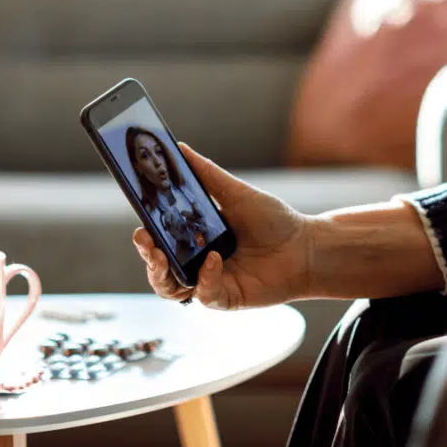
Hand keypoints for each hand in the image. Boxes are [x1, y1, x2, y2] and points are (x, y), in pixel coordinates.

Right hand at [133, 144, 310, 310]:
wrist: (306, 247)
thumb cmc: (274, 220)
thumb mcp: (237, 193)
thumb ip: (207, 174)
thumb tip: (180, 148)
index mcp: (198, 238)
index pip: (162, 240)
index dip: (147, 236)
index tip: (139, 224)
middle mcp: (199, 262)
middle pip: (159, 267)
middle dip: (147, 256)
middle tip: (144, 240)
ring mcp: (210, 282)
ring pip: (171, 288)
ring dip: (161, 274)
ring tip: (162, 256)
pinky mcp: (226, 298)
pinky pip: (204, 294)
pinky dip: (205, 277)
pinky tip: (215, 260)